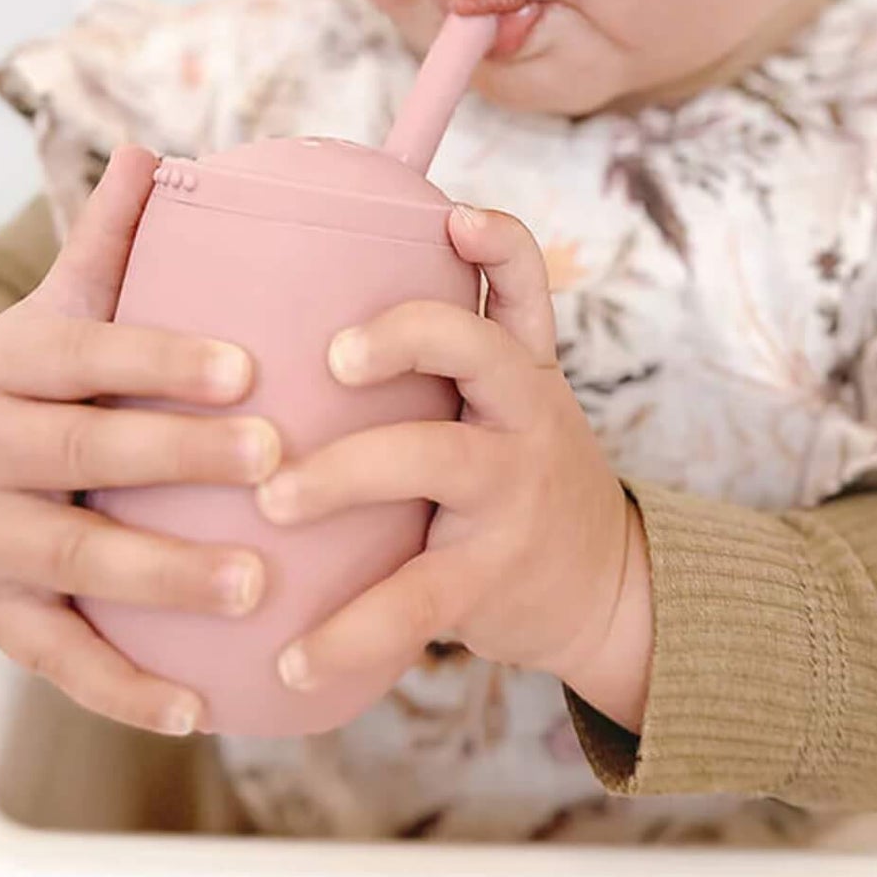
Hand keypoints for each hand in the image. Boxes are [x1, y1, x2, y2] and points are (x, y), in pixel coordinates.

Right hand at [0, 145, 287, 735]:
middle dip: (179, 458)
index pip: (87, 357)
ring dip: (165, 577)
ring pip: (75, 563)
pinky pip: (61, 660)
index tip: (244, 366)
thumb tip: (157, 151)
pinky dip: (127, 687)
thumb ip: (111, 244)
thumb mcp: (57, 312)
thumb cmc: (34, 382)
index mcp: (8, 365)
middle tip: (276, 460)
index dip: (160, 360)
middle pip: (85, 456)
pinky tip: (202, 706)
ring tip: (258, 584)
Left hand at [254, 203, 654, 730]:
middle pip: (480, 348)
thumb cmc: (517, 479)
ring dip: (344, 474)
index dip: (498, 242)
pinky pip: (413, 598)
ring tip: (271, 501)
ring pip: (435, 461)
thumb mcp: (503, 405)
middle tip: (332, 359)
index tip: (455, 218)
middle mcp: (524, 416)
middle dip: (406, 337)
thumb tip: (289, 301)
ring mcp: (512, 493)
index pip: (522, 284)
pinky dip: (347, 632)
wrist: (605, 588)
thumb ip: (436, 362)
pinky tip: (290, 657)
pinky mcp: (490, 577)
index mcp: (519, 368)